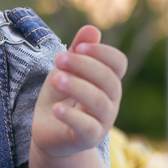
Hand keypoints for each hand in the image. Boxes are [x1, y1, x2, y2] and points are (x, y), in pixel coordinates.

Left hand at [31, 26, 126, 158]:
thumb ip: (77, 51)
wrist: (49, 133)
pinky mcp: (89, 139)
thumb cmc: (60, 98)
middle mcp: (110, 100)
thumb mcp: (65, 71)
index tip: (77, 47)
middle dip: (83, 66)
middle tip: (58, 59)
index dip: (101, 52)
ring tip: (56, 78)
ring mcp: (102, 121)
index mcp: (108, 81)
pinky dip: (72, 117)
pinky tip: (56, 109)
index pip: (118, 63)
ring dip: (77, 87)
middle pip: (109, 79)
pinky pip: (88, 127)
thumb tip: (91, 28)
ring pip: (99, 102)